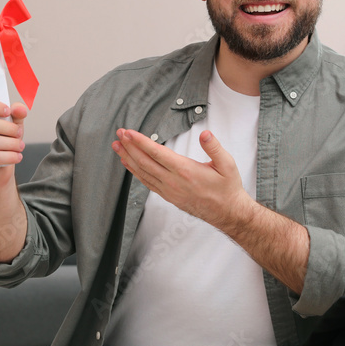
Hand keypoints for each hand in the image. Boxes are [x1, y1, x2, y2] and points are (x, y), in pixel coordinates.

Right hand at [0, 97, 28, 187]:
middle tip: (19, 133)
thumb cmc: (2, 140)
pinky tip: (17, 156)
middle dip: (8, 128)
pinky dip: (8, 157)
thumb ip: (16, 114)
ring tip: (20, 146)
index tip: (8, 111)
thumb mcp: (11, 124)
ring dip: (10, 144)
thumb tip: (20, 109)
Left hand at [111, 128, 249, 229]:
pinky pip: (147, 183)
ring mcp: (169, 190)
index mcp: (185, 171)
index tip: (128, 133)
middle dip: (130, 147)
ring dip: (128, 158)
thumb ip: (215, 147)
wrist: (227, 212)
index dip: (140, 142)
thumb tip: (205, 134)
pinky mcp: (168, 196)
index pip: (157, 153)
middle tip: (119, 134)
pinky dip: (135, 172)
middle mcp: (173, 181)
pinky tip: (128, 164)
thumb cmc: (227, 187)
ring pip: (143, 173)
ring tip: (117, 146)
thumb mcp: (227, 164)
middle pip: (145, 162)